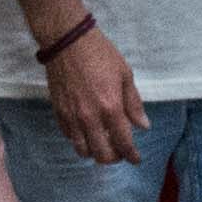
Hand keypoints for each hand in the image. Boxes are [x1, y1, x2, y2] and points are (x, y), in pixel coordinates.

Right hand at [41, 16, 143, 162]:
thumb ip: (134, 104)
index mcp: (110, 108)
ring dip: (95, 152)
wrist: (68, 42)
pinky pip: (69, 137)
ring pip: (82, 150)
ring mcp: (72, 117)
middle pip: (102, 154)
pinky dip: (80, 140)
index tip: (136, 159)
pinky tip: (87, 132)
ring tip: (103, 145)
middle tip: (120, 152)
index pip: (123, 143)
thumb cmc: (100, 54)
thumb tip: (143, 126)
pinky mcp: (58, 112)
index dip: (131, 155)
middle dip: (114, 158)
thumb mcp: (125, 75)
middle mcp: (90, 118)